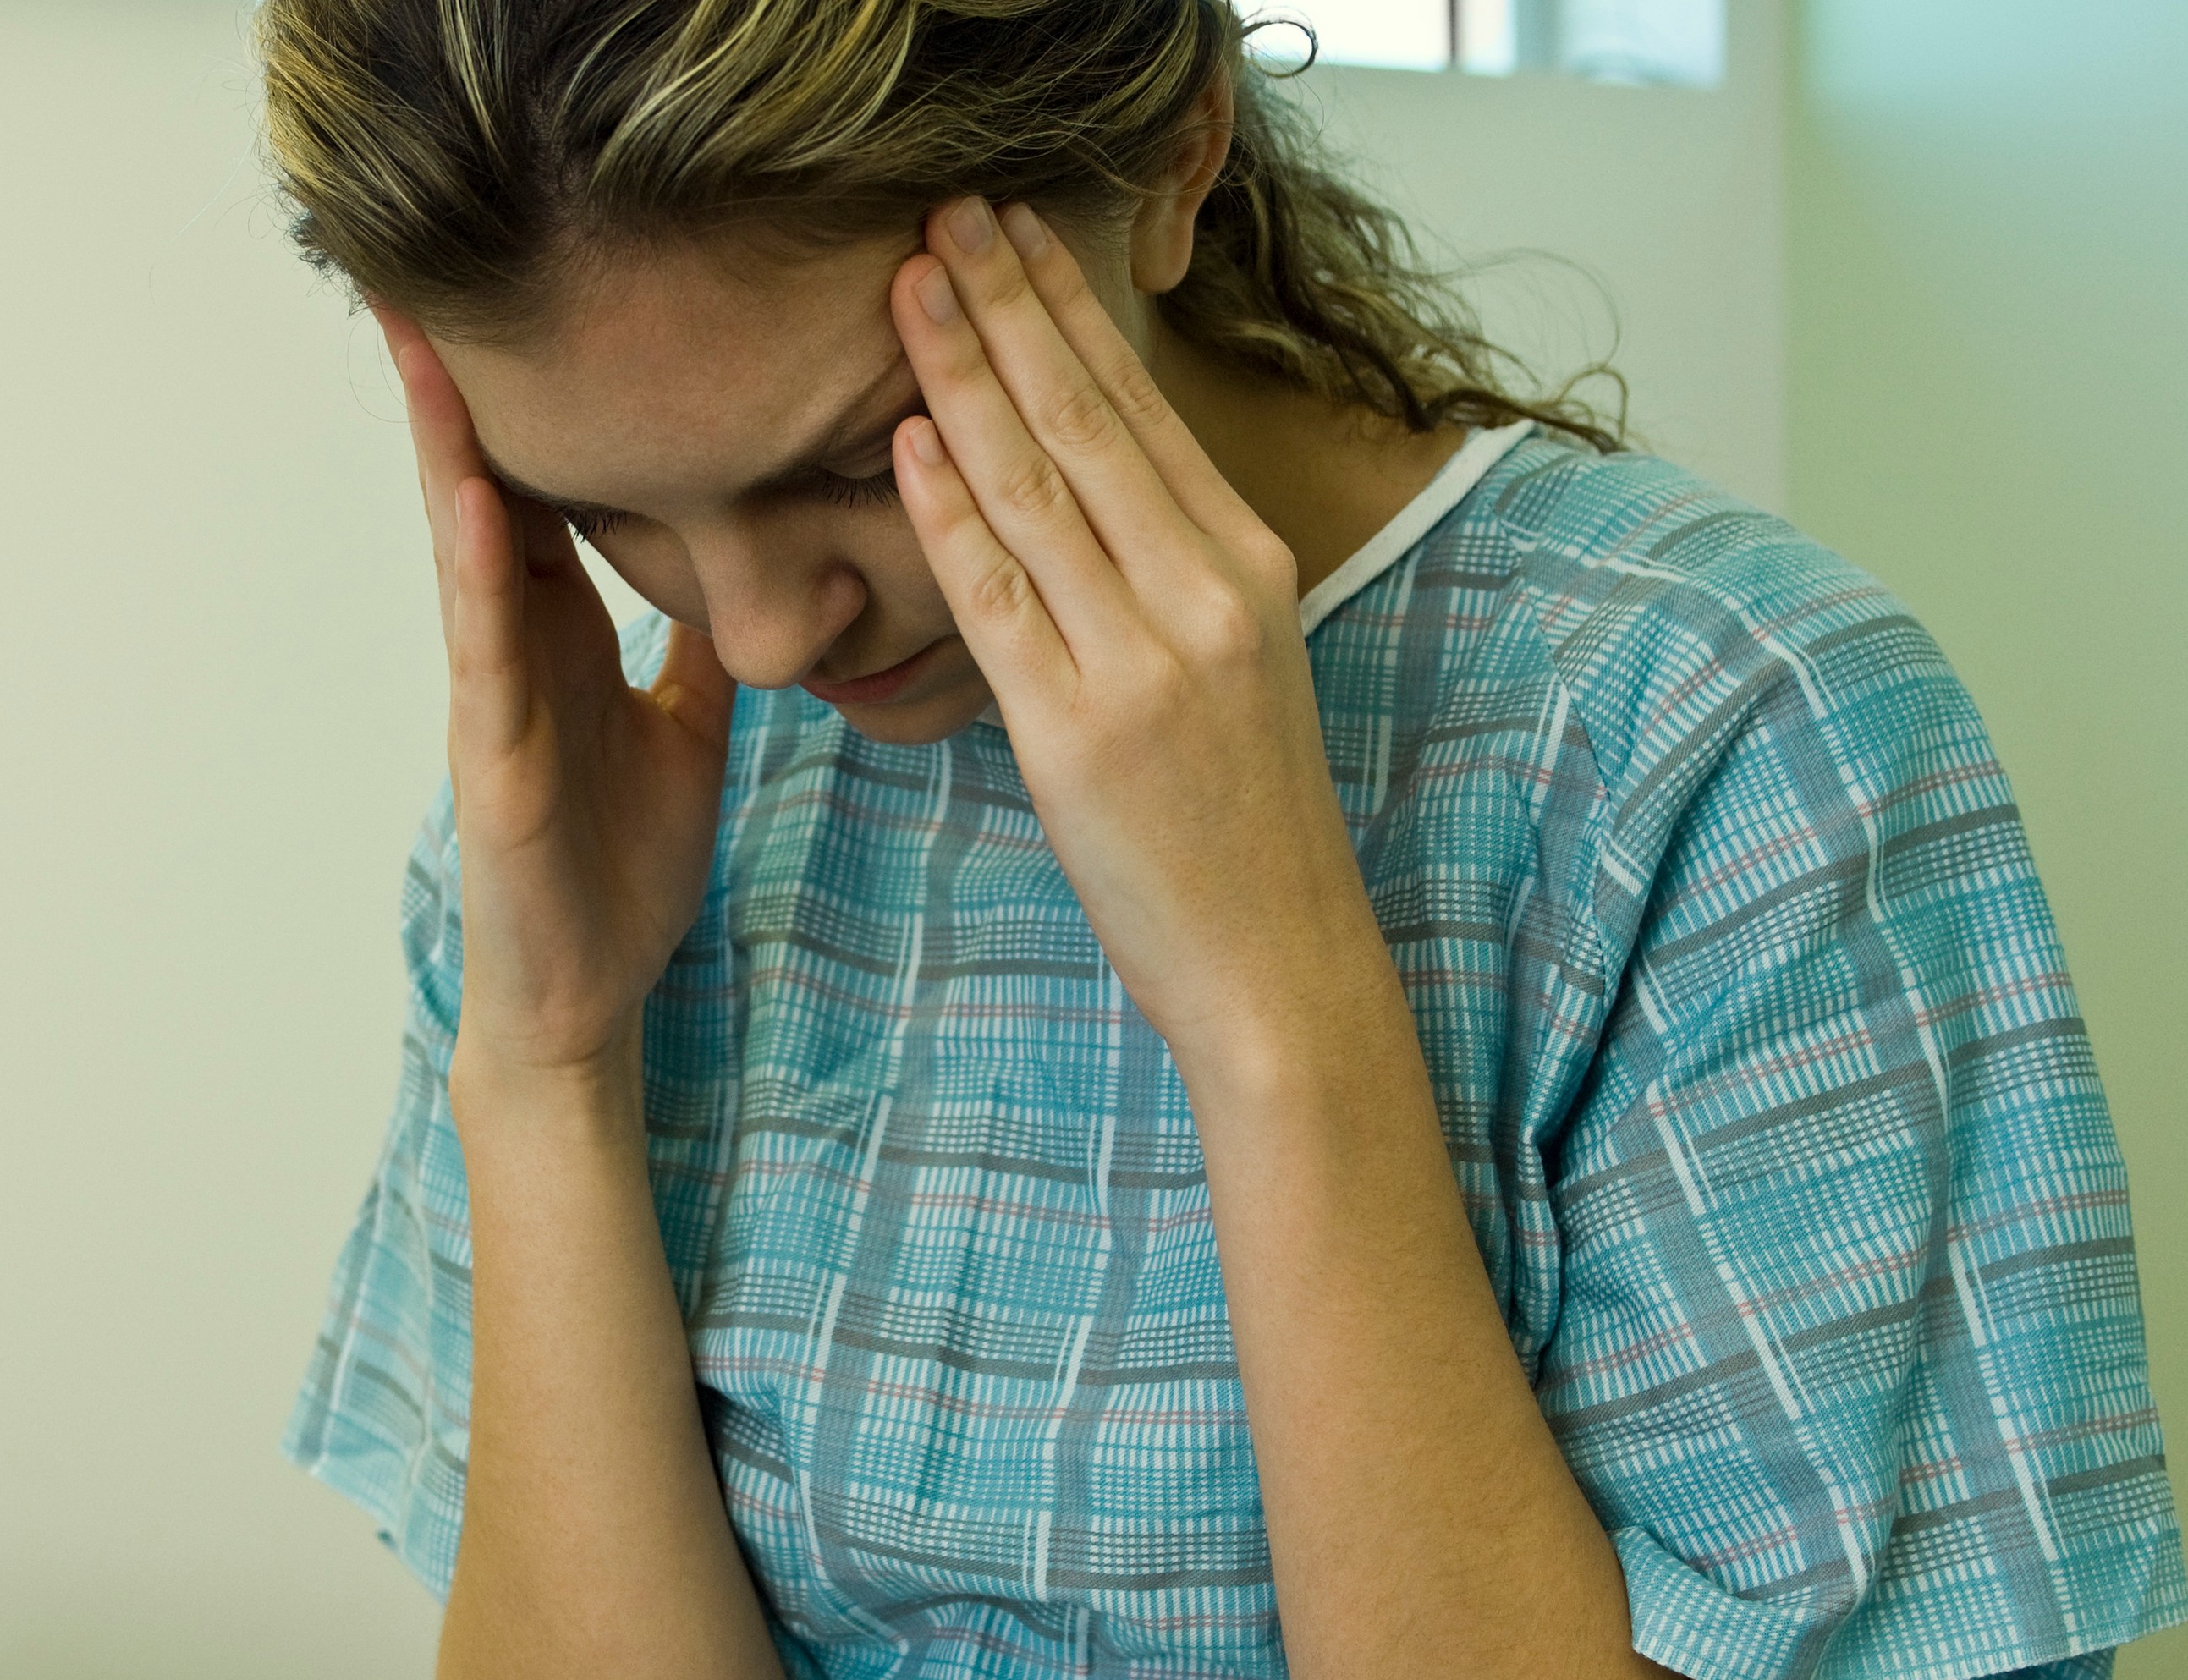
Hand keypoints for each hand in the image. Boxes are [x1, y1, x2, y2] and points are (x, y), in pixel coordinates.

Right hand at [382, 311, 738, 1078]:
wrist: (587, 997)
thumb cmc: (618, 865)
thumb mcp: (683, 725)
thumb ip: (693, 643)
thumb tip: (744, 561)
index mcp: (562, 633)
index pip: (548, 486)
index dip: (538, 391)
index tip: (537, 288)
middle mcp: (514, 647)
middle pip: (485, 485)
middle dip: (462, 380)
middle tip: (434, 258)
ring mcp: (492, 700)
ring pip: (465, 549)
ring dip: (444, 444)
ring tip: (426, 337)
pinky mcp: (493, 765)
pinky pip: (486, 655)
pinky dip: (477, 575)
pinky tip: (476, 502)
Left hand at [887, 200, 1382, 1074]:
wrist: (1279, 957)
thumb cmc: (1242, 819)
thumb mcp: (1236, 666)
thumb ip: (1172, 574)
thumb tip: (1090, 491)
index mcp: (1250, 564)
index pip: (1140, 409)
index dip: (1065, 313)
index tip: (1009, 234)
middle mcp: (1209, 592)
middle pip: (1088, 420)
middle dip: (1007, 305)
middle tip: (942, 215)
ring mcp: (1147, 659)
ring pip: (1039, 488)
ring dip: (964, 377)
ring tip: (908, 289)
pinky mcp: (1083, 732)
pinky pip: (1002, 597)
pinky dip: (951, 512)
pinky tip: (910, 440)